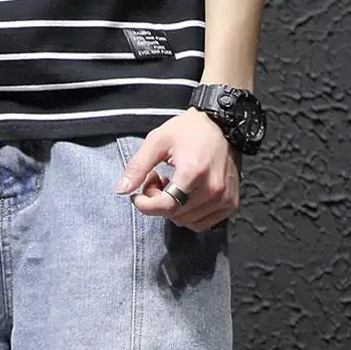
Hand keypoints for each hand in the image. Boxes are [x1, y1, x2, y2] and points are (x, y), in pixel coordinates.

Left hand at [114, 108, 240, 232]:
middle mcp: (212, 188)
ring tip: (173, 185)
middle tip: (158, 180)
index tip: (137, 195)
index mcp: (194, 172)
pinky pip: (200, 224)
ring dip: (173, 208)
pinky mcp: (230, 204)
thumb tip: (121, 190)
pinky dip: (188, 215)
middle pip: (173, 214)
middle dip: (158, 202)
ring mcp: (223, 198)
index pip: (166, 206)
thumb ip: (138, 166)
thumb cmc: (190, 131)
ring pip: (185, 221)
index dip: (146, 205)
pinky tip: (186, 195)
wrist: (223, 125)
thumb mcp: (157, 141)